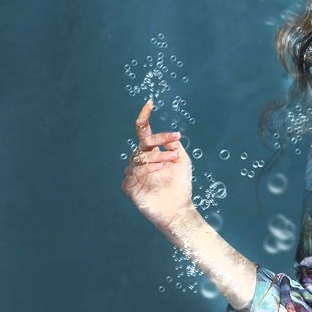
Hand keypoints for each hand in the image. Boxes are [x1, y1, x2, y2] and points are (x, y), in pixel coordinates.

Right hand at [121, 98, 195, 232]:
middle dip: (158, 141)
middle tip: (175, 143)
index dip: (144, 116)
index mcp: (151, 152)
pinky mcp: (129, 187)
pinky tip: (158, 171)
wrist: (179, 209)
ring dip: (156, 158)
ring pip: (139, 158)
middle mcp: (140, 161)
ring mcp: (133, 174)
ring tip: (169, 162)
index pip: (143, 131)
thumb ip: (174, 146)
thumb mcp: (182, 161)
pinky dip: (146, 170)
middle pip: (142, 144)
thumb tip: (168, 136)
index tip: (150, 102)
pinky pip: (133, 173)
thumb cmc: (181, 185)